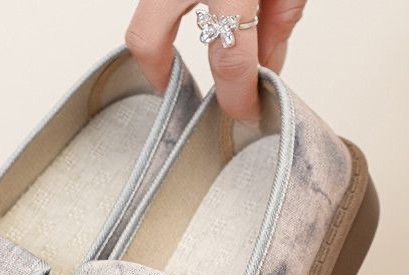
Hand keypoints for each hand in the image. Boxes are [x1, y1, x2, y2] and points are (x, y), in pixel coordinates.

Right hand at [126, 0, 306, 123]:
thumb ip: (279, 19)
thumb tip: (266, 65)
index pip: (229, 57)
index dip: (238, 96)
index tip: (246, 113)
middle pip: (147, 38)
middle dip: (158, 72)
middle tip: (179, 93)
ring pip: (143, 16)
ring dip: (160, 40)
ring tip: (183, 56)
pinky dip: (168, 13)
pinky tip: (196, 17)